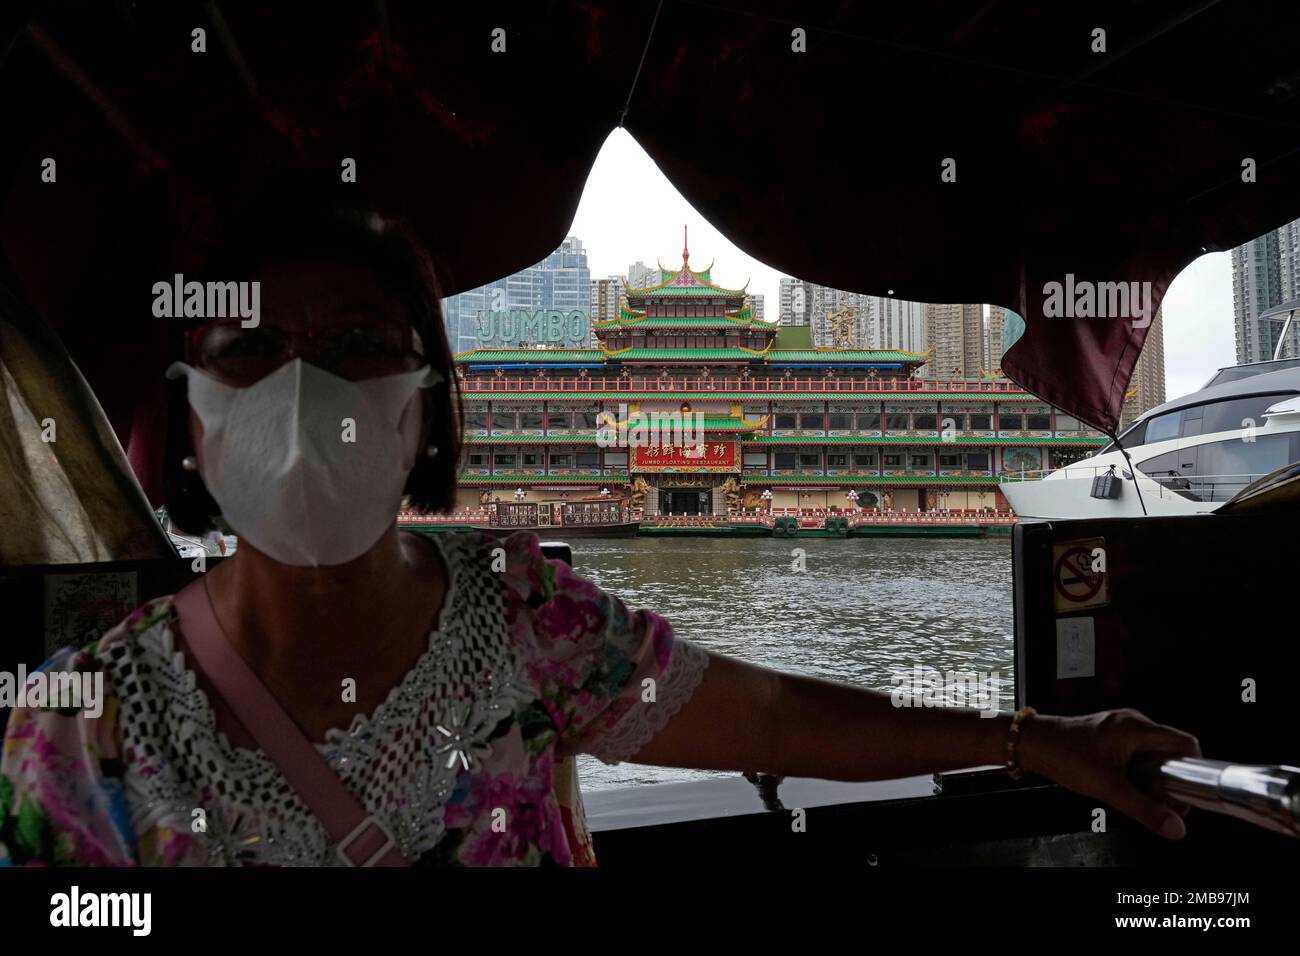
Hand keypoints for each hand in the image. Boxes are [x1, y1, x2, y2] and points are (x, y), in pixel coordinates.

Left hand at [1018, 708, 1200, 839]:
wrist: (1033, 743)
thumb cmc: (1065, 756)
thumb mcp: (1108, 787)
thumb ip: (1144, 809)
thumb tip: (1175, 827)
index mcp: (1138, 727)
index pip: (1186, 743)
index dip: (1195, 769)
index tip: (1190, 792)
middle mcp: (1133, 722)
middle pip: (1171, 750)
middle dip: (1173, 778)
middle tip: (1166, 803)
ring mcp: (1121, 727)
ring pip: (1154, 753)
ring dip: (1155, 776)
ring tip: (1144, 796)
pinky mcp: (1111, 735)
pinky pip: (1138, 752)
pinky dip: (1140, 770)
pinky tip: (1128, 785)